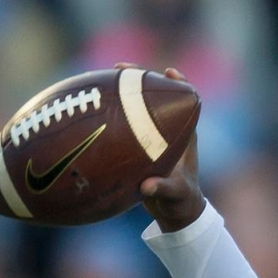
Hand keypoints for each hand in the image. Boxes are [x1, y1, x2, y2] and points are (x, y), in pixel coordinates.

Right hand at [119, 64, 205, 232]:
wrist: (175, 210)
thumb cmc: (180, 200)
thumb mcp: (173, 195)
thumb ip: (163, 190)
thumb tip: (147, 187)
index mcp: (185, 135)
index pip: (187, 102)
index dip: (180, 84)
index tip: (168, 71)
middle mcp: (170, 130)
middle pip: (158, 95)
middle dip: (142, 78)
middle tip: (122, 67)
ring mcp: (153, 135)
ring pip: (140, 105)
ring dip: (124, 89)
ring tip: (105, 76)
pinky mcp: (139, 143)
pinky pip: (125, 121)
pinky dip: (111, 112)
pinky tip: (90, 105)